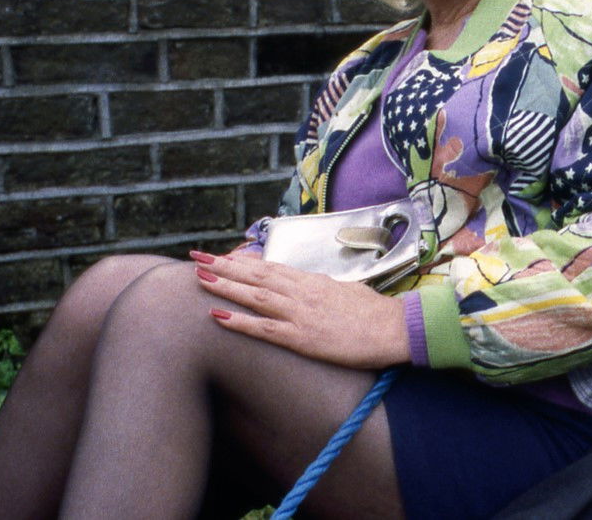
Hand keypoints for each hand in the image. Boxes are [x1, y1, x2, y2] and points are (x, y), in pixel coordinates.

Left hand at [191, 251, 410, 368]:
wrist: (395, 329)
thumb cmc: (376, 314)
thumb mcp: (346, 291)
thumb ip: (322, 289)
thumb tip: (310, 286)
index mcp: (312, 281)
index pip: (269, 266)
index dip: (241, 261)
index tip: (220, 255)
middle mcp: (301, 292)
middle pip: (255, 274)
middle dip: (223, 266)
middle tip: (196, 257)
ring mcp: (300, 313)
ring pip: (255, 295)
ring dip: (225, 286)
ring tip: (199, 278)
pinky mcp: (302, 337)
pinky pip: (264, 328)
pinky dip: (239, 321)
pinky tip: (218, 316)